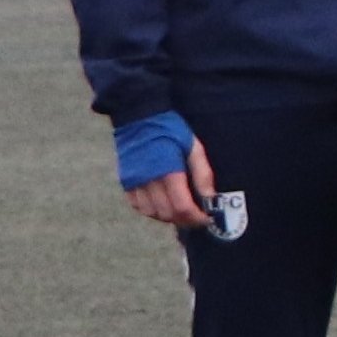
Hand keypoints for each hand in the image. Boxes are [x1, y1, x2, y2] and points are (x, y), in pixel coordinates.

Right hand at [117, 112, 215, 230]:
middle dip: (185, 219)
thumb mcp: (193, 147)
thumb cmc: (170, 130)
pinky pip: (138, 206)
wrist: (138, 117)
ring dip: (168, 216)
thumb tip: (211, 197)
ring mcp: (134, 182)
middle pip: (167, 214)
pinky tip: (163, 203)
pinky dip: (152, 210)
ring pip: (152, 213)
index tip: (207, 218)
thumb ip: (202, 173)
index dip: (196, 217)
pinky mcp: (125, 181)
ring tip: (181, 209)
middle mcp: (148, 180)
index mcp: (168, 171)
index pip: (181, 207)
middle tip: (197, 215)